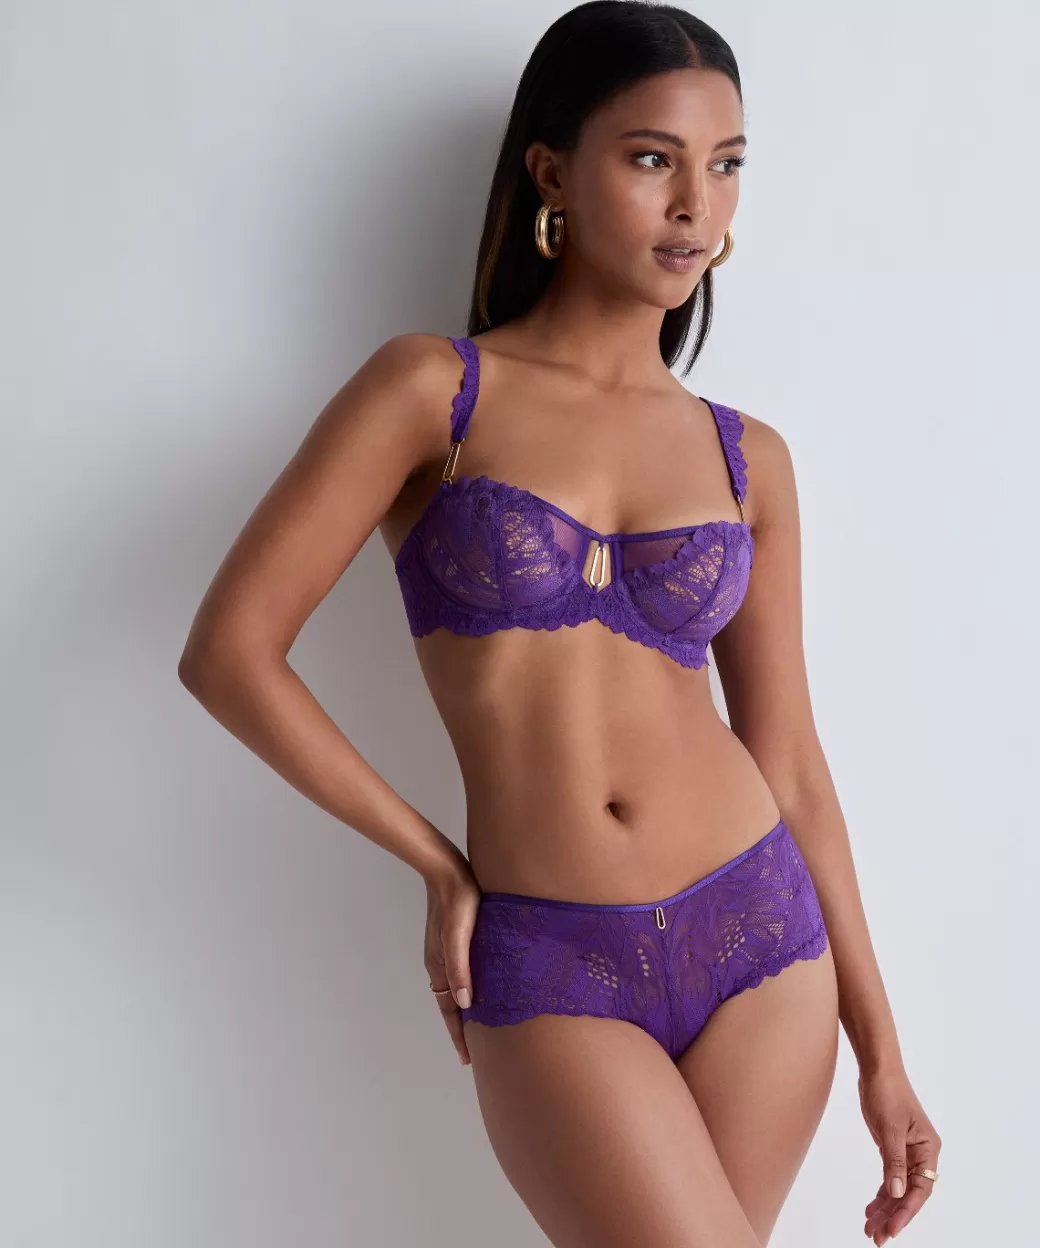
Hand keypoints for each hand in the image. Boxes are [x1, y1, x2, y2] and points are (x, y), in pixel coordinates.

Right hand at [423, 858, 481, 1066]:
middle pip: (451, 1004)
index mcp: (440, 967)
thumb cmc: (457, 902)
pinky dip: (470, 988)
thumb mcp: (458, 936)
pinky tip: (482, 987)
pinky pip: (461, 973)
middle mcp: (440, 963)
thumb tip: (465, 1003)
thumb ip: (460, 968)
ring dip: (466, 1009)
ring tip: (481, 1026)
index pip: (450, 1011)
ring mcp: (447, 952)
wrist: (447, 871)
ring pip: (457, 989)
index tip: (467, 1060)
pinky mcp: (456, 939)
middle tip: (476, 1051)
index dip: (459, 1035)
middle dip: (462, 1028)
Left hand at [859, 1065, 941, 1242]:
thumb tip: (896, 1194)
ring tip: (869, 1228)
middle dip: (893, 1216)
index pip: (920, 1189)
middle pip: (909, 1193)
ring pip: (898, 1188)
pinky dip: (881, 1194)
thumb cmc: (887, 1093)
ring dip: (885, 1209)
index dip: (906, 1211)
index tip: (891, 1230)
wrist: (877, 1069)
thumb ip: (893, 1162)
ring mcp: (907, 1152)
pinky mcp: (893, 1148)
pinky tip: (870, 1208)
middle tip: (875, 1237)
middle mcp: (921, 1154)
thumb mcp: (889, 1128)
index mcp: (928, 1149)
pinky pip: (890, 1177)